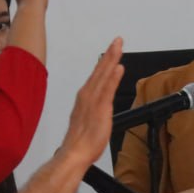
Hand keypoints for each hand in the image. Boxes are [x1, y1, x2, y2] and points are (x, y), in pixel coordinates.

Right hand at [57, 37, 124, 168]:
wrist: (74, 152)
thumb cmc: (81, 141)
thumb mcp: (88, 120)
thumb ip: (93, 109)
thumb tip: (98, 106)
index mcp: (85, 97)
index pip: (97, 75)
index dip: (105, 61)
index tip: (112, 49)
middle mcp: (87, 95)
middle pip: (100, 70)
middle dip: (110, 54)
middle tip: (118, 40)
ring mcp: (93, 100)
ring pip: (104, 75)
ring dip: (111, 59)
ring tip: (119, 46)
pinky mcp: (100, 108)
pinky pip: (107, 90)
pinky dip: (112, 77)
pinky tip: (118, 67)